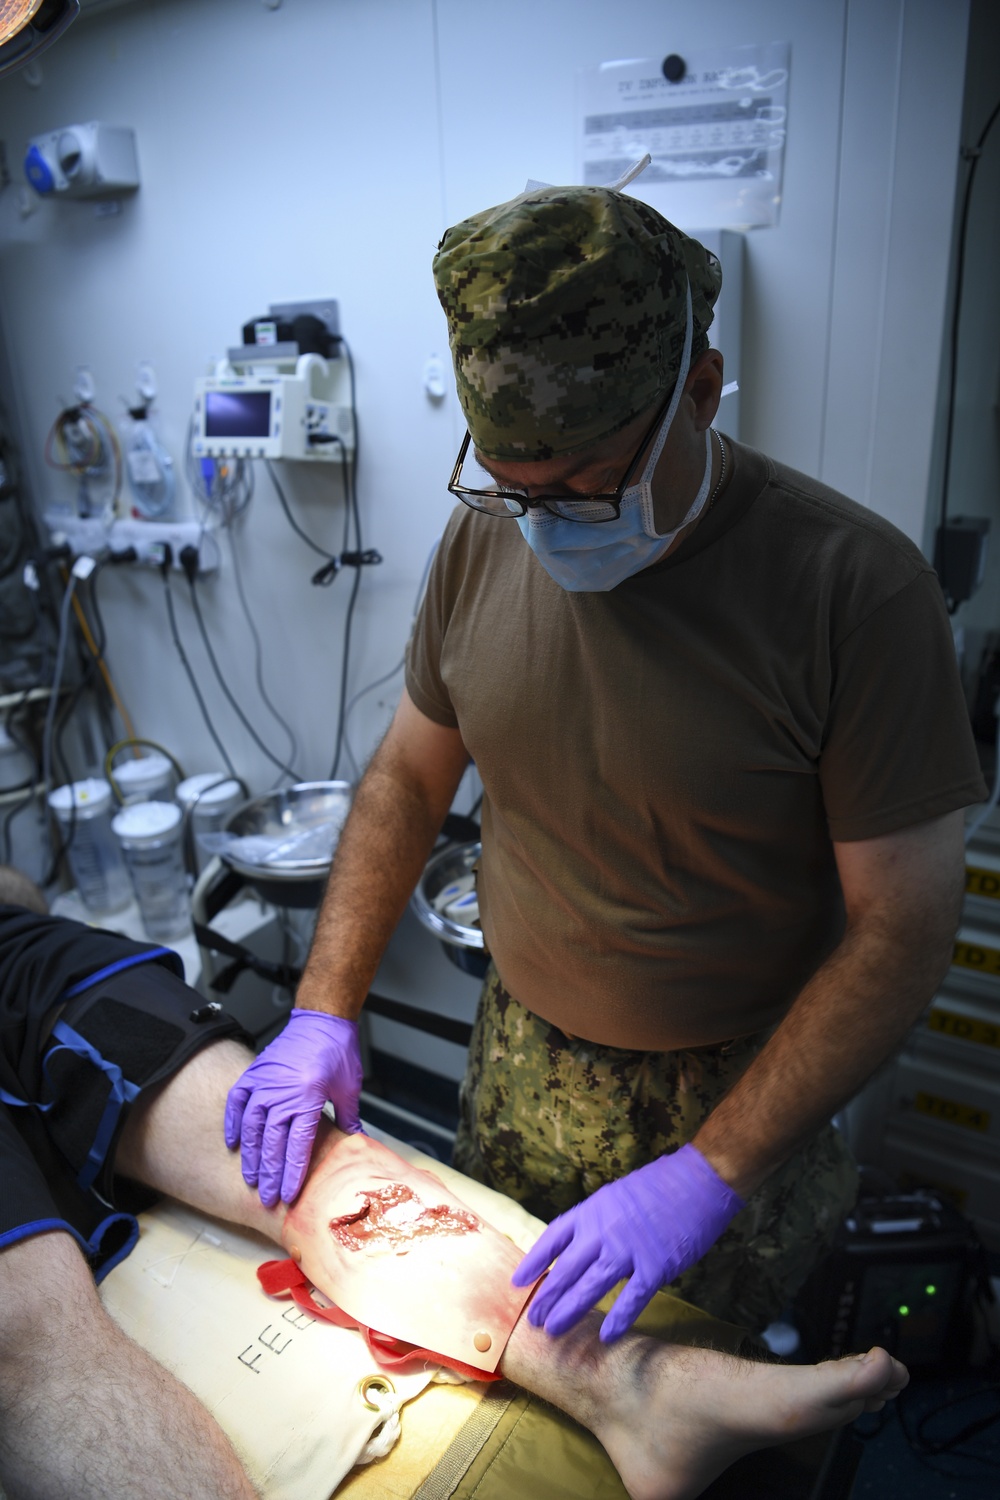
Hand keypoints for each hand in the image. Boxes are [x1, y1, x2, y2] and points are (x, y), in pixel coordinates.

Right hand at [224, 1009, 363, 1207]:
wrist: (322, 1018)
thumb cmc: (337, 1050)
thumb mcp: (349, 1087)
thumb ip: (349, 1118)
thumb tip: (356, 1142)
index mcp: (308, 1096)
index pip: (297, 1144)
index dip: (292, 1172)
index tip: (287, 1194)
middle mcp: (283, 1091)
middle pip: (272, 1142)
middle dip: (269, 1173)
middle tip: (266, 1197)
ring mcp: (265, 1082)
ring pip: (252, 1126)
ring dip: (250, 1155)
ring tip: (250, 1178)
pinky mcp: (255, 1073)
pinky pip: (238, 1102)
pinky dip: (234, 1122)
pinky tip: (234, 1143)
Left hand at [511, 1143, 743, 1341]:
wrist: (697, 1181)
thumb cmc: (659, 1187)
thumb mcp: (616, 1196)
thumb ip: (597, 1222)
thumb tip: (580, 1247)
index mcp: (592, 1210)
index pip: (553, 1238)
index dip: (534, 1261)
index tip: (517, 1282)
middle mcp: (604, 1231)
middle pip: (566, 1268)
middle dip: (547, 1296)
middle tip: (533, 1320)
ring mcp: (629, 1249)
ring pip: (591, 1286)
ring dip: (569, 1310)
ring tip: (552, 1331)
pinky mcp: (656, 1266)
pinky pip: (633, 1298)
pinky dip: (619, 1318)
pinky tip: (606, 1337)